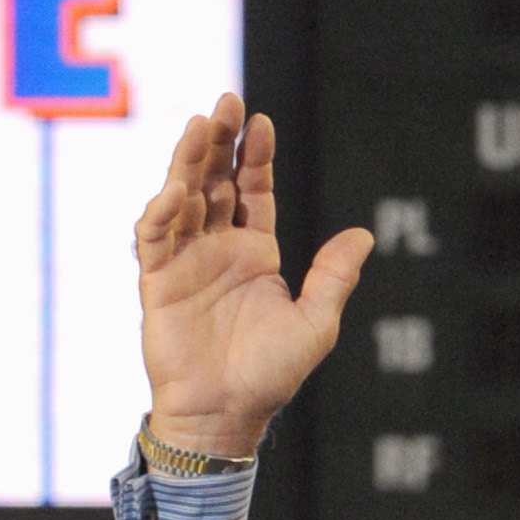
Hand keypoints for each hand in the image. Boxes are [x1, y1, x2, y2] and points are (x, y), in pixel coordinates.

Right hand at [137, 96, 371, 457]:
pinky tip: (175, 191)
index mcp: (255, 252)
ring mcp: (185, 262)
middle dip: (218, 142)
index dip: (255, 156)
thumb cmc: (270, 376)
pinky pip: (154, 238)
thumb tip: (364, 235)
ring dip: (187, 162)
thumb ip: (334, 278)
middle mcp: (219, 249)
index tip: (260, 122)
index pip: (253, 189)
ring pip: (183, 198)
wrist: (225, 415)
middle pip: (215, 181)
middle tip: (224, 104)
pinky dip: (161, 213)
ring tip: (197, 126)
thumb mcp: (315, 324)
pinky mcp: (156, 283)